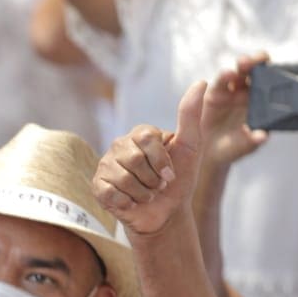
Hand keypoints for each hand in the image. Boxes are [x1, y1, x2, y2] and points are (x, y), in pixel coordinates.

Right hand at [94, 80, 204, 237]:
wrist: (166, 214)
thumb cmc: (178, 180)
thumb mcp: (191, 147)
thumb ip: (191, 116)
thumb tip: (201, 82)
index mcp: (139, 134)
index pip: (146, 139)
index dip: (161, 161)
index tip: (170, 174)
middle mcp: (119, 146)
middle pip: (133, 160)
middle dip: (152, 179)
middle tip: (157, 186)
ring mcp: (105, 166)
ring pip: (121, 178)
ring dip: (141, 193)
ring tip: (146, 195)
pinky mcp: (97, 187)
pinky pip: (109, 192)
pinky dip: (126, 202)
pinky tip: (131, 202)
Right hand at [202, 53, 270, 168]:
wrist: (209, 153)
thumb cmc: (232, 148)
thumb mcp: (244, 147)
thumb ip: (252, 141)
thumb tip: (261, 136)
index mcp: (261, 102)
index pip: (270, 81)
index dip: (271, 74)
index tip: (271, 73)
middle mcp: (248, 92)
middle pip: (254, 70)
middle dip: (255, 62)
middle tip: (251, 63)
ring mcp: (231, 91)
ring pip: (237, 72)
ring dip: (239, 67)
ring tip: (237, 69)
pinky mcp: (215, 93)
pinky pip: (220, 82)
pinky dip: (223, 77)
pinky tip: (226, 76)